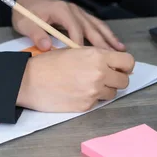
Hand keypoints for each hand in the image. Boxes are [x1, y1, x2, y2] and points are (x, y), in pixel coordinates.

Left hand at [12, 0, 125, 51]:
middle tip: (112, 58)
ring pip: (97, 26)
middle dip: (102, 44)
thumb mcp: (26, 24)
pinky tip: (115, 43)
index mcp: (62, 10)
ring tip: (120, 50)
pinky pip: (96, 25)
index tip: (84, 59)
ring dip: (109, 38)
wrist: (26, 0)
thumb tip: (46, 47)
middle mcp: (74, 10)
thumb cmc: (26, 13)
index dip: (80, 45)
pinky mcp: (80, 16)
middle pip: (91, 28)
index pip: (75, 29)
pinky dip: (106, 34)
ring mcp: (79, 12)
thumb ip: (36, 35)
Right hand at [16, 47, 134, 112]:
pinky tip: (78, 93)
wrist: (29, 81)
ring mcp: (94, 91)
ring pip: (113, 93)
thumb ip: (97, 57)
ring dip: (105, 90)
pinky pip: (98, 103)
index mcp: (97, 56)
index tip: (121, 68)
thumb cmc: (49, 64)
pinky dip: (92, 99)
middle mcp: (99, 73)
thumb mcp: (75, 51)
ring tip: (88, 85)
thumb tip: (115, 64)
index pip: (128, 62)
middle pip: (124, 81)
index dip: (126, 66)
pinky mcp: (86, 105)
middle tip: (105, 78)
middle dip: (117, 79)